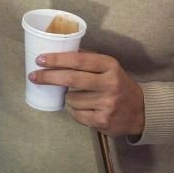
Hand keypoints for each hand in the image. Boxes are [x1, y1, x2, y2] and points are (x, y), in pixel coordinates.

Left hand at [29, 51, 144, 136]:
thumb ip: (87, 60)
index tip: (40, 59)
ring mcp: (107, 104)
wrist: (140, 111)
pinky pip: (76, 115)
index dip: (57, 59)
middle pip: (71, 79)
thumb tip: (57, 51)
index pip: (78, 60)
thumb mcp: (108, 67)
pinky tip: (84, 108)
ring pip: (71, 99)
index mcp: (110, 66)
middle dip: (48, 77)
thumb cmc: (117, 84)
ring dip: (67, 97)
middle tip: (34, 76)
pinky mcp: (103, 121)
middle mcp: (110, 83)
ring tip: (78, 96)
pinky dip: (74, 111)